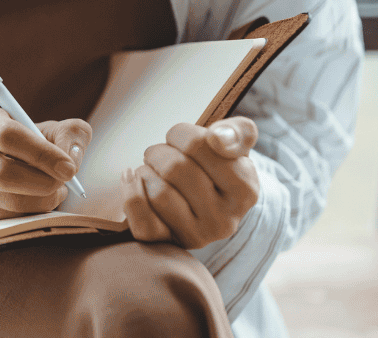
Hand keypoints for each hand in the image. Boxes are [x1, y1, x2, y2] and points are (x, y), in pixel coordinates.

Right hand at [0, 108, 91, 221]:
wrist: (3, 162)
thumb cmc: (32, 144)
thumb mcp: (53, 130)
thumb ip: (71, 134)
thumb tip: (71, 158)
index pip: (9, 136)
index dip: (42, 154)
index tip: (69, 168)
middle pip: (3, 174)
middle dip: (42, 183)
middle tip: (65, 184)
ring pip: (8, 201)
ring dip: (41, 200)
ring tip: (54, 190)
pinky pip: (6, 219)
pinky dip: (31, 214)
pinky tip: (36, 200)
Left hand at [122, 116, 259, 248]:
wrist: (210, 205)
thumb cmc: (219, 167)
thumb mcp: (236, 146)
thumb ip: (236, 132)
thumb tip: (218, 138)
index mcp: (245, 190)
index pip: (197, 144)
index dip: (180, 133)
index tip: (179, 137)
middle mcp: (225, 219)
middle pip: (174, 168)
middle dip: (159, 152)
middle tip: (160, 152)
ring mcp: (198, 236)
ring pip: (158, 193)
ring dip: (146, 172)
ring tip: (152, 169)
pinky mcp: (171, 244)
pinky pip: (142, 222)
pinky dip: (131, 195)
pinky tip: (132, 179)